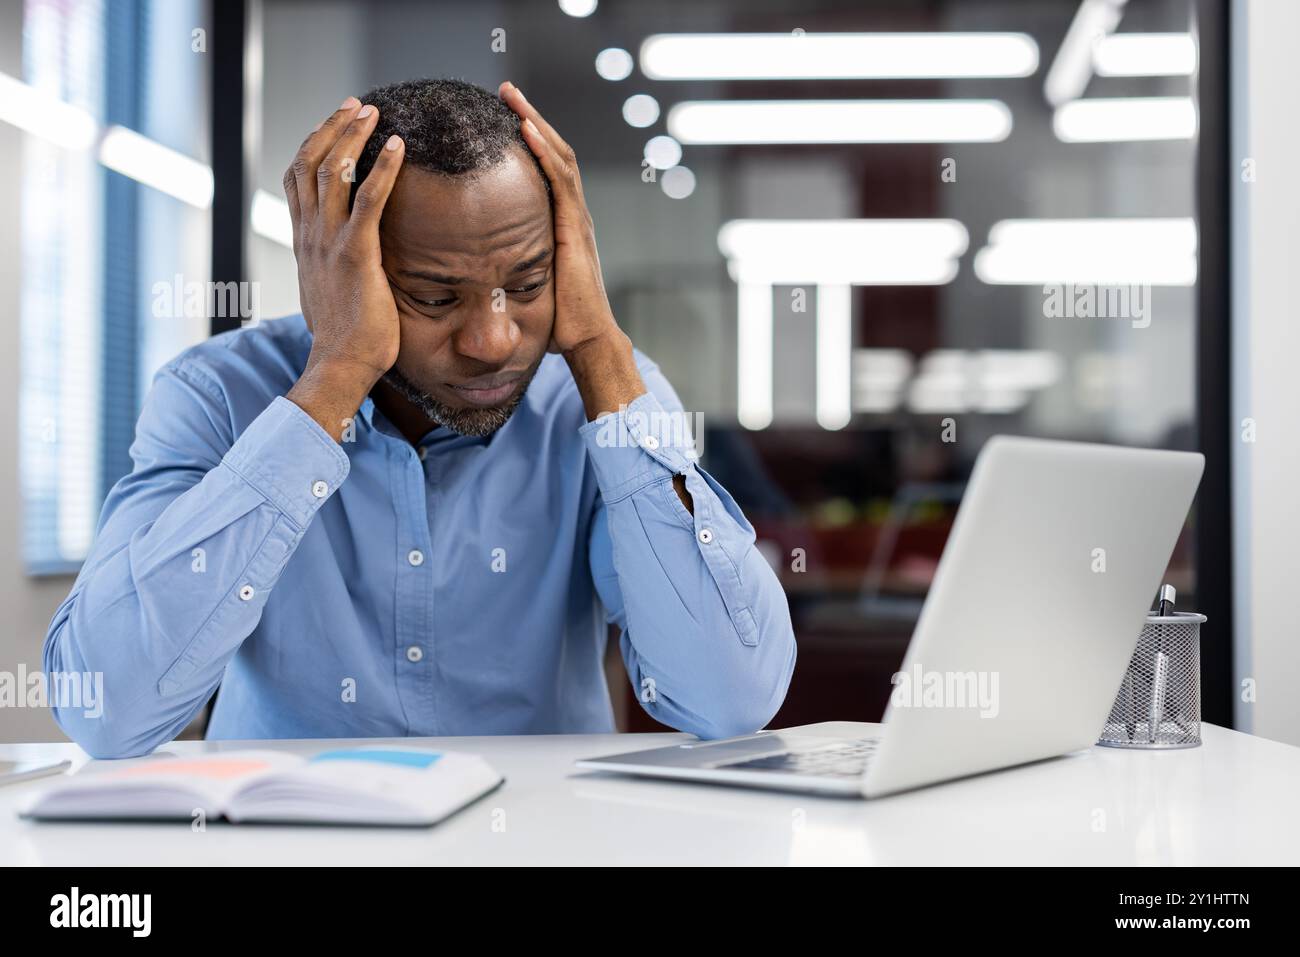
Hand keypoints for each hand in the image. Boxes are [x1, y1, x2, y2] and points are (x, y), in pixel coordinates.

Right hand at [282, 97, 405, 400]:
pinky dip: (383, 168)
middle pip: (310, 163)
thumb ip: (335, 271)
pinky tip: (399, 147)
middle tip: (357, 106)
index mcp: (304, 243)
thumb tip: (347, 268)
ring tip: (373, 113)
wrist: (340, 365)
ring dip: (353, 136)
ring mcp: (329, 243)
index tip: (335, 124)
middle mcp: (310, 236)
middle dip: (333, 128)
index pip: (297, 179)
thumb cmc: (346, 339)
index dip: (314, 145)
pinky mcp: (355, 254)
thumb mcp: (332, 295)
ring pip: (331, 171)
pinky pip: (368, 200)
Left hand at [497, 82, 622, 356]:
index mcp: (563, 225)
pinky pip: (559, 180)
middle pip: (554, 153)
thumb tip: (481, 270)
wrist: (588, 342)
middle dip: (530, 119)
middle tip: (506, 91)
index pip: (548, 170)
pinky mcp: (574, 229)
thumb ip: (513, 270)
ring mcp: (577, 220)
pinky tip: (524, 129)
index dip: (529, 141)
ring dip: (534, 123)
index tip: (504, 117)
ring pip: (558, 157)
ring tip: (512, 96)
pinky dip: (542, 151)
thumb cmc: (560, 324)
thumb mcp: (530, 287)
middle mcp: (574, 216)